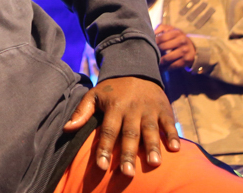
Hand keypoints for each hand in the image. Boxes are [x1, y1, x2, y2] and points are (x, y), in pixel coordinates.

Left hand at [63, 76, 179, 176]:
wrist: (136, 68)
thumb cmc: (113, 89)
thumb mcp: (94, 95)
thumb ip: (82, 112)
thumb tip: (66, 129)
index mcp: (114, 107)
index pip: (108, 131)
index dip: (104, 149)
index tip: (101, 166)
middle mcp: (132, 110)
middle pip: (130, 134)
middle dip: (128, 154)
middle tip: (127, 173)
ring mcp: (149, 110)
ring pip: (151, 130)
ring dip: (153, 147)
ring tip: (154, 164)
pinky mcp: (164, 109)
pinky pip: (169, 123)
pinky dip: (173, 135)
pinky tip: (176, 149)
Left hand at [154, 24, 196, 71]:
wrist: (192, 47)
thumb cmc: (176, 37)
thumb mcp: (170, 30)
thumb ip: (160, 28)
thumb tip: (151, 33)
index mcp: (177, 32)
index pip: (161, 38)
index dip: (154, 42)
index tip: (149, 44)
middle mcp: (182, 41)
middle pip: (162, 48)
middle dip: (155, 51)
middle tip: (150, 53)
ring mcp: (184, 51)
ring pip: (166, 59)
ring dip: (159, 61)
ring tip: (154, 61)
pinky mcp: (186, 60)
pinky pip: (172, 66)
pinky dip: (165, 68)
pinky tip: (161, 68)